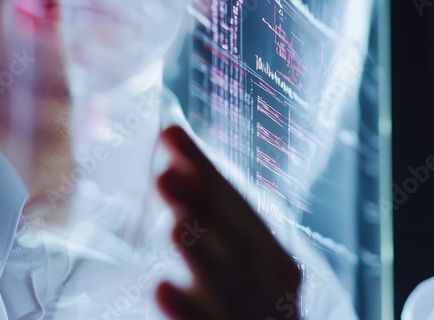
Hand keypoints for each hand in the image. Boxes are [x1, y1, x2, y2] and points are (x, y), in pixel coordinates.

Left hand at [155, 125, 302, 319]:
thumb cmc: (248, 314)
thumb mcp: (239, 267)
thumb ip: (212, 218)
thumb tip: (170, 146)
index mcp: (275, 259)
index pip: (239, 203)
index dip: (204, 167)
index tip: (167, 132)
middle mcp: (270, 287)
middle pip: (237, 239)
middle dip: (202, 203)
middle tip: (164, 174)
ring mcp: (253, 318)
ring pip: (228, 285)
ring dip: (201, 251)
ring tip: (174, 222)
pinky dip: (186, 310)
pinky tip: (159, 288)